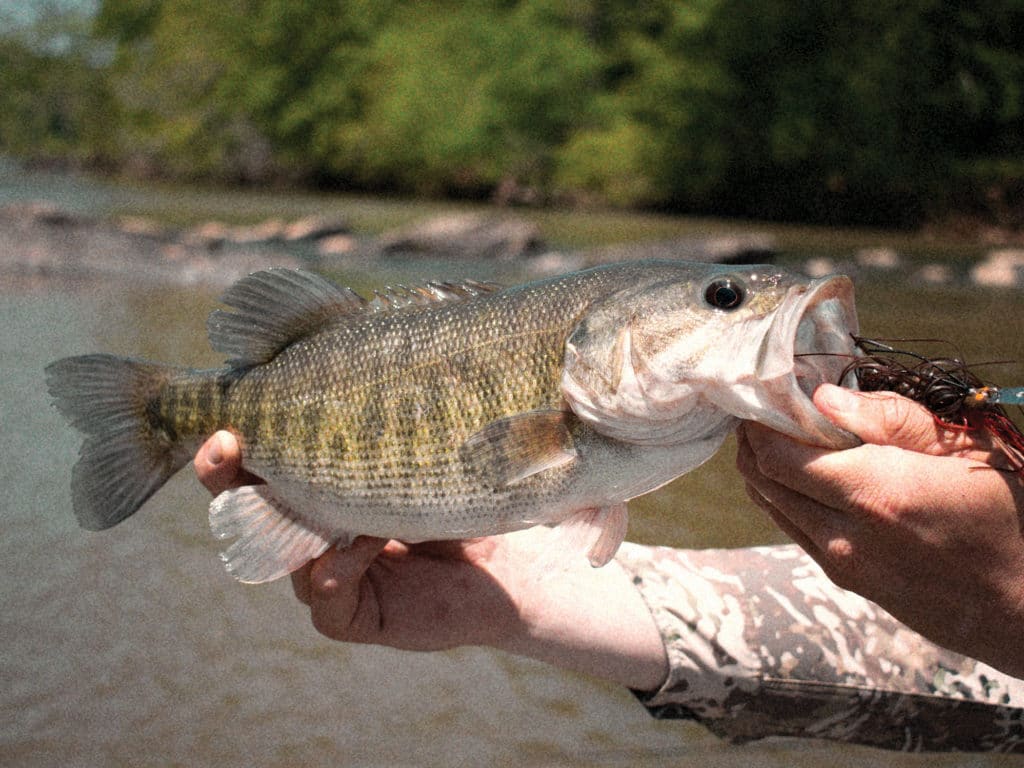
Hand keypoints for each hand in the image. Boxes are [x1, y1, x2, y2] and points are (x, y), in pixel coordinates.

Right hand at [194, 431, 667, 688]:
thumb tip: (353, 318)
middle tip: (221, 441)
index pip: (266, 447)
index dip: (236, 426)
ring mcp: (340, 571)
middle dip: (224, 473)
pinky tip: (362, 540)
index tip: (230, 399)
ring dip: (279, 520)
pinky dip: (333, 569)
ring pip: (276, 554)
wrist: (543, 550)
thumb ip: (394, 386)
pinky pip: (324, 599)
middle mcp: (325, 521)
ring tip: (288, 491)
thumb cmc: (492, 474)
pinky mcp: (365, 614)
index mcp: (330, 471)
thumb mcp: (436, 418)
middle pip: (248, 500)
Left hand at [736, 384, 1023, 675]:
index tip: (765, 395)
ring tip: (779, 437)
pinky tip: (805, 477)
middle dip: (754, 441)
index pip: (777, 456)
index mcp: (875, 494)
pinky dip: (785, 497)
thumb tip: (823, 399)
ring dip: (765, 470)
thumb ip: (890, 419)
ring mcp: (843, 565)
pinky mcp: (847, 581)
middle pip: (763, 481)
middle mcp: (846, 536)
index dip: (759, 423)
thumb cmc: (1008, 516)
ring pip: (773, 507)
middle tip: (764, 410)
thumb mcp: (965, 449)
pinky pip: (795, 530)